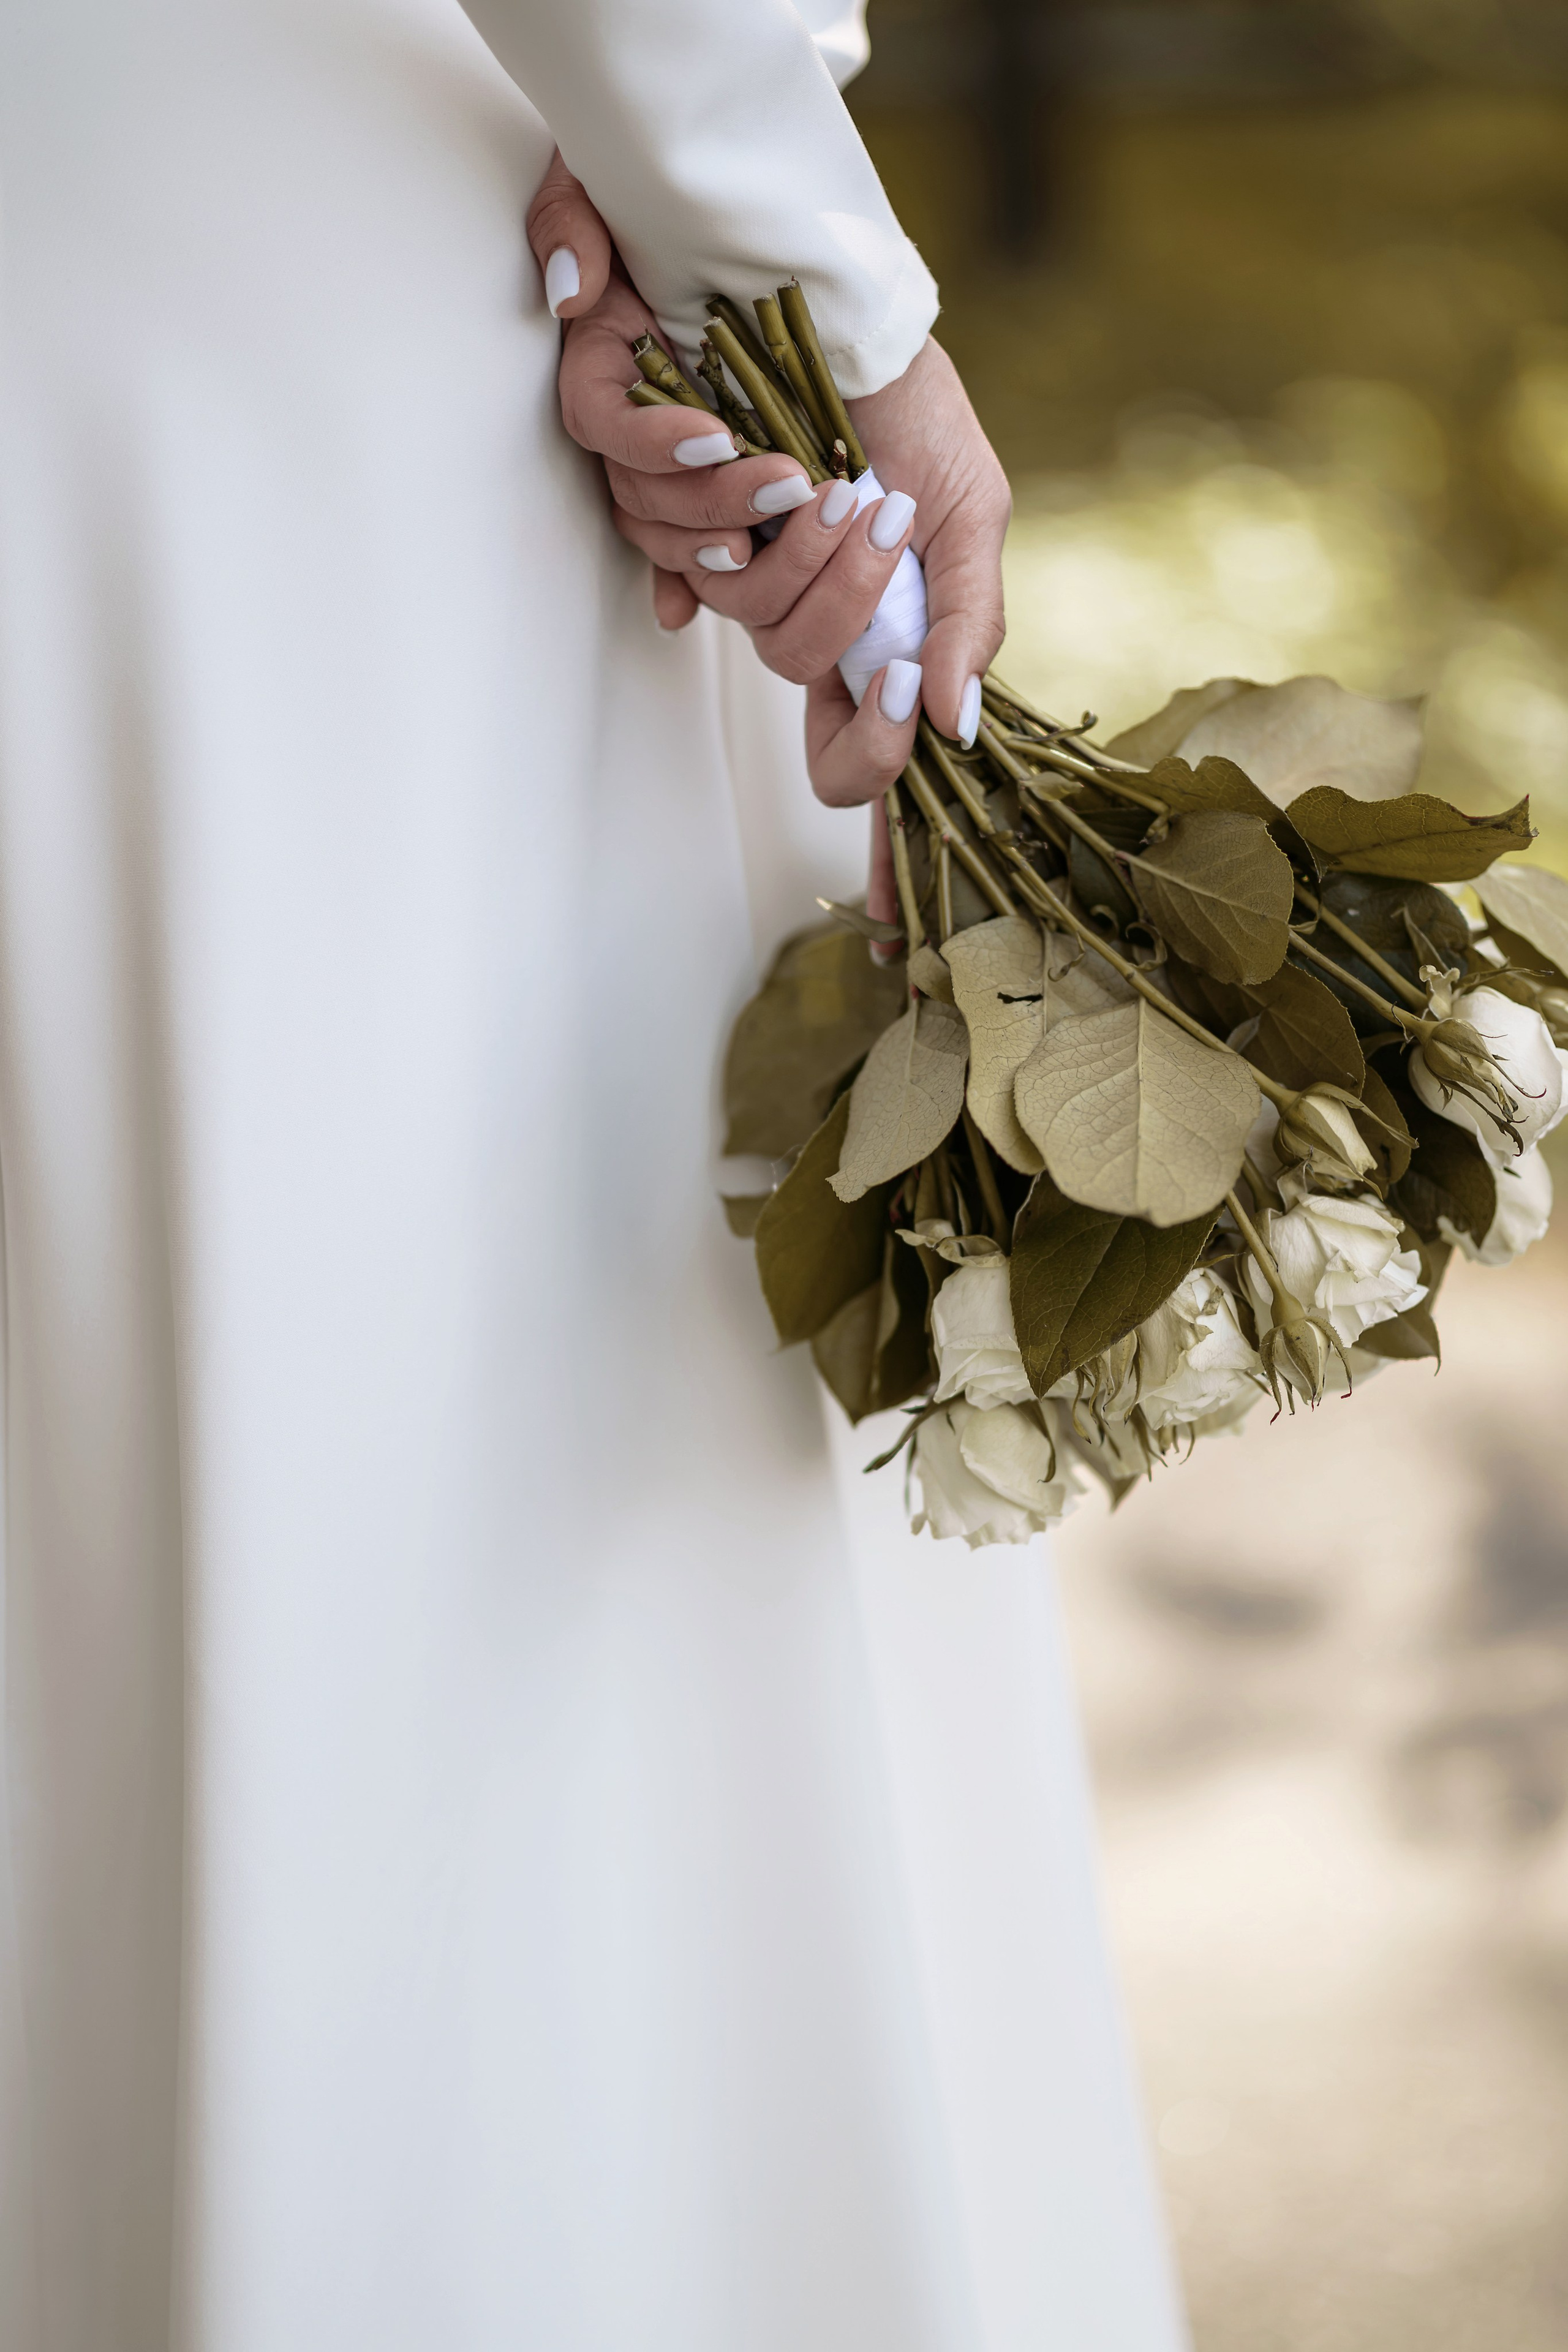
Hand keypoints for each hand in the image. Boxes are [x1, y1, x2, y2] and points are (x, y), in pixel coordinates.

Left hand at [524, 152, 1009, 828]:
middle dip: (844, 598)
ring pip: (744, 613)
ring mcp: (735, 567)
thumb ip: (966, 622)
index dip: (866, 762)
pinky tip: (770, 467)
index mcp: (861, 633)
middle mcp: (791, 613)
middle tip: (879, 516)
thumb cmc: (914, 414)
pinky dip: (723, 512)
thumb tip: (955, 726)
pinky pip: (679, 554)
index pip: (844, 757)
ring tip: (831, 476)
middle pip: (797, 669)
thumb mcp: (967, 513)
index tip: (897, 701)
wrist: (848, 310)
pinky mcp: (675, 515)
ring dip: (796, 547)